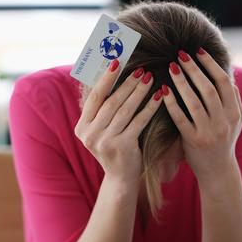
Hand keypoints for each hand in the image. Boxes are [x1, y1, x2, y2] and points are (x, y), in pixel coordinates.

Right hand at [75, 60, 161, 183]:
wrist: (121, 179)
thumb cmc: (114, 148)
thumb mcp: (101, 130)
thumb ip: (102, 110)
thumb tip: (112, 75)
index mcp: (82, 127)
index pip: (94, 97)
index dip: (106, 78)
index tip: (117, 62)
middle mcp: (90, 134)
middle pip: (111, 102)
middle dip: (128, 83)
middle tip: (141, 69)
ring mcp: (105, 142)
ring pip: (125, 110)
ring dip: (139, 92)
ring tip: (150, 78)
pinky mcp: (122, 147)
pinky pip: (138, 122)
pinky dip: (149, 107)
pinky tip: (159, 96)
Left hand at [162, 49, 241, 182]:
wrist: (218, 171)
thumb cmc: (224, 141)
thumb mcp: (236, 121)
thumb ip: (233, 98)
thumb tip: (229, 73)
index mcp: (235, 113)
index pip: (224, 82)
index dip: (210, 64)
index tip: (198, 51)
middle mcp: (223, 122)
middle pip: (208, 89)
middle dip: (194, 69)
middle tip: (180, 54)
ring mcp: (208, 132)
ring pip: (194, 102)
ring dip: (181, 82)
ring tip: (171, 67)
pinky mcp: (193, 141)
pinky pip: (180, 118)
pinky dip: (172, 103)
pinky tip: (163, 91)